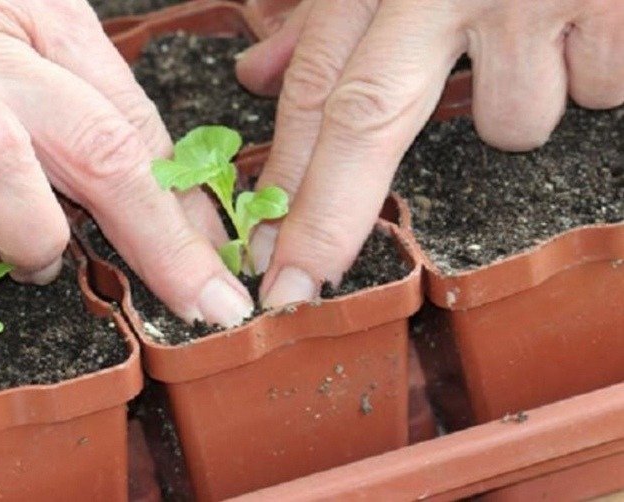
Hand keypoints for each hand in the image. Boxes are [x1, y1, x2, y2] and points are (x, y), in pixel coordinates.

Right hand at [0, 0, 251, 325]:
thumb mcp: (41, 46)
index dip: (183, 220)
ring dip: (30, 231)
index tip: (217, 289)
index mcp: (48, 25)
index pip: (138, 131)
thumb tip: (184, 220)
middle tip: (187, 300)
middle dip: (153, 240)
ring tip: (31, 256)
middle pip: (95, 144)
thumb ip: (107, 120)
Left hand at [236, 0, 623, 306]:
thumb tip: (259, 73)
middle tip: (293, 286)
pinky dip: (600, 62)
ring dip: (528, 93)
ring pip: (514, 121)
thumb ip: (331, 13)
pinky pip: (600, 85)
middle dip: (328, 218)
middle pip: (368, 119)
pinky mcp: (615, 4)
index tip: (264, 252)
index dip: (286, 176)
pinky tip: (599, 10)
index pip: (315, 85)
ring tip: (548, 21)